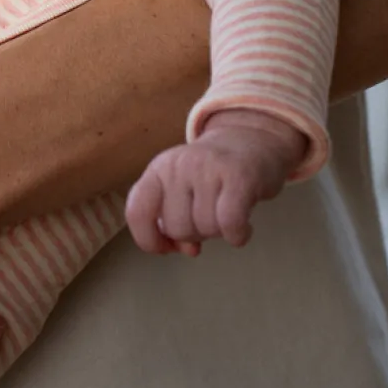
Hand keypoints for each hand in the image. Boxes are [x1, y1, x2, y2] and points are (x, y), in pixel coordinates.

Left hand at [125, 109, 306, 255]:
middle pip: (176, 228)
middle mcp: (178, 165)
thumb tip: (187, 248)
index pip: (137, 211)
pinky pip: (229, 223)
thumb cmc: (212, 174)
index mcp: (158, 169)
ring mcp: (207, 168)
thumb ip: (174, 219)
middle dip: (195, 233)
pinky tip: (244, 229)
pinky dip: (237, 235)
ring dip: (220, 232)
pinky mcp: (238, 176)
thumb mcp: (182, 189)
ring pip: (205, 228)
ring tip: (227, 211)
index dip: (149, 239)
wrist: (251, 138)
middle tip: (210, 214)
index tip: (169, 247)